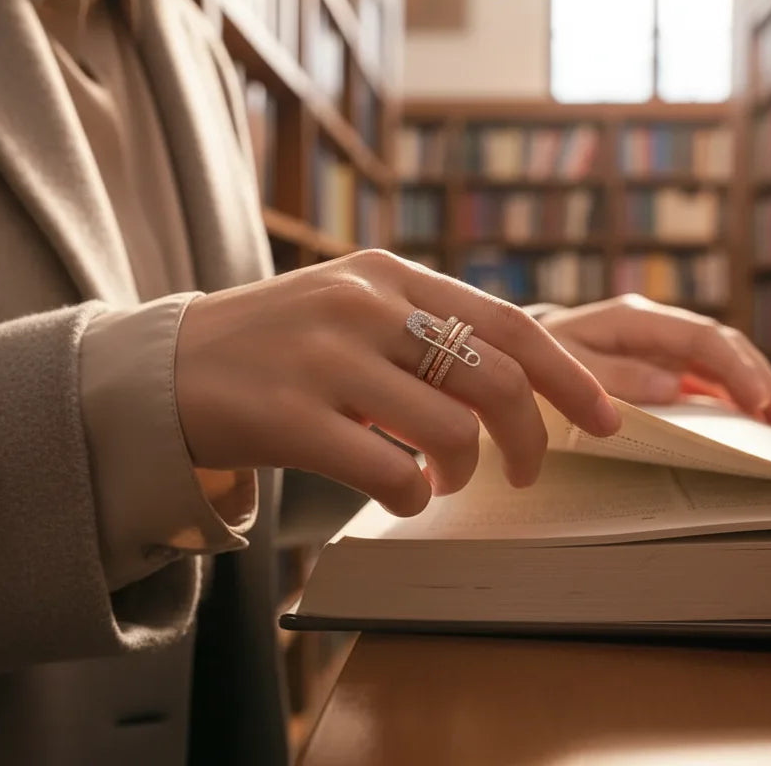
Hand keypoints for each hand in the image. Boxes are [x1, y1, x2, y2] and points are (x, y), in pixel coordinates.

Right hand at [173, 251, 619, 515]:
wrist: (164, 368)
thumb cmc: (274, 346)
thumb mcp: (349, 306)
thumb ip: (422, 324)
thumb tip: (517, 377)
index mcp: (387, 274)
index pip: (507, 324)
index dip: (566, 378)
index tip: (606, 419)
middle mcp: (362, 304)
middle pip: (492, 379)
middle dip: (528, 438)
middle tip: (524, 471)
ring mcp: (324, 358)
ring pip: (449, 429)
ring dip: (463, 472)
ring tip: (444, 481)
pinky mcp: (288, 416)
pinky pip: (389, 472)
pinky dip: (412, 496)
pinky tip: (400, 494)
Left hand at [539, 294, 770, 428]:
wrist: (514, 355)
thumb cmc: (537, 363)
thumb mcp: (565, 371)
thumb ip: (616, 377)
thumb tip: (672, 385)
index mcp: (632, 319)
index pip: (701, 337)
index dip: (736, 369)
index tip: (759, 402)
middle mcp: (651, 324)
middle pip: (720, 343)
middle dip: (756, 377)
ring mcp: (656, 342)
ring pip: (717, 358)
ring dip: (750, 385)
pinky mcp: (655, 361)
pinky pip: (700, 373)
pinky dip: (727, 393)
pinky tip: (748, 414)